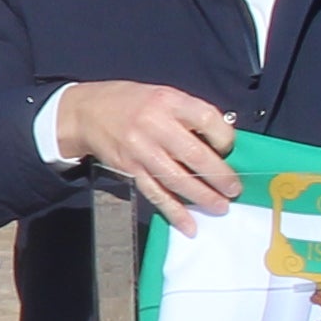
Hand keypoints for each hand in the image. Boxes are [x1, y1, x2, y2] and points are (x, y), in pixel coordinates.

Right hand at [55, 82, 242, 226]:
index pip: (208, 120)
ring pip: (178, 179)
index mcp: (168, 101)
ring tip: (220, 207)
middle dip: (220, 176)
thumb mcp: (162, 95)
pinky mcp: (130, 170)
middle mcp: (155, 125)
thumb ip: (188, 114)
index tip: (229, 149)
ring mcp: (141, 150)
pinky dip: (174, 211)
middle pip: (196, 155)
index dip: (225, 139)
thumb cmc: (130, 102)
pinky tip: (189, 225)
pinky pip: (156, 193)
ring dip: (203, 197)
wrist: (85, 113)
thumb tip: (219, 142)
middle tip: (234, 189)